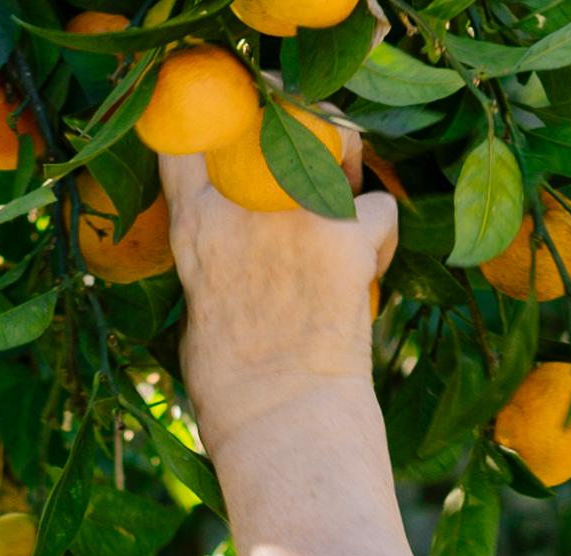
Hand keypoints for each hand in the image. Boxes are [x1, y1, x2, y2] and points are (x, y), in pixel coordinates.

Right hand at [163, 152, 407, 555]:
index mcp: (193, 225)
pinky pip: (379, 207)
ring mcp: (300, 212)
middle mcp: (244, 202)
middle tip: (308, 152)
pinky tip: (370, 262)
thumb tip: (232, 250)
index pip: (190, 137)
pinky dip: (380, 231)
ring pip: (338, 140)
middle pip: (272, 116)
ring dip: (346, 164)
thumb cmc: (232, 394)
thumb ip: (214, 260)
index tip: (235, 134)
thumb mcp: (198, 314)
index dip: (218, 126)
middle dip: (294, 124)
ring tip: (345, 199)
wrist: (284, 424)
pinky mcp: (351, 237)